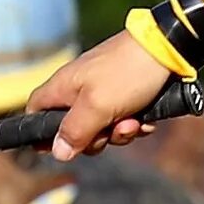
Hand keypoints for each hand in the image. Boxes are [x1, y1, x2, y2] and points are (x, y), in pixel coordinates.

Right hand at [31, 29, 180, 162]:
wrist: (168, 50)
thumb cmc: (127, 73)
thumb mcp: (97, 106)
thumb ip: (74, 131)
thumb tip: (58, 152)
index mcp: (63, 87)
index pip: (35, 111)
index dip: (40, 132)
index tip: (56, 147)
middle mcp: (78, 90)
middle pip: (73, 131)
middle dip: (94, 139)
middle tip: (110, 130)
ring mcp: (102, 93)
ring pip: (101, 129)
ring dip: (119, 133)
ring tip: (134, 121)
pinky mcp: (124, 96)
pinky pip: (121, 121)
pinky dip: (133, 124)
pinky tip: (145, 119)